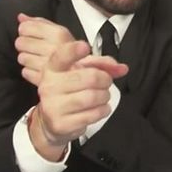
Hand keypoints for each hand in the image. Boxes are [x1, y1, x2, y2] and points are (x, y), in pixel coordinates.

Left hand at [15, 13, 74, 85]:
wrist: (86, 75)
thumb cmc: (72, 53)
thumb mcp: (61, 33)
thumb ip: (40, 23)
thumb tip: (21, 17)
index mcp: (59, 34)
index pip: (26, 27)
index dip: (26, 30)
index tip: (33, 34)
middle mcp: (54, 49)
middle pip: (21, 42)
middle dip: (26, 45)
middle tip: (37, 48)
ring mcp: (48, 66)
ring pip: (22, 57)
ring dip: (28, 58)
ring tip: (40, 59)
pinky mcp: (44, 80)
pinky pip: (26, 72)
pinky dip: (30, 71)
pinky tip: (40, 69)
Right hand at [28, 41, 128, 160]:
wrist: (51, 122)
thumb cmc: (69, 92)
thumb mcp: (80, 72)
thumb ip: (101, 64)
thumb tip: (121, 68)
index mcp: (53, 69)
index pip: (62, 56)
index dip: (74, 51)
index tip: (84, 47)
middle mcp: (50, 86)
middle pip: (90, 77)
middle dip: (105, 80)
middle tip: (105, 82)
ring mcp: (53, 106)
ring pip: (93, 97)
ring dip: (105, 96)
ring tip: (101, 96)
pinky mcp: (62, 124)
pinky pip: (93, 114)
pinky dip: (103, 110)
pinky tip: (98, 108)